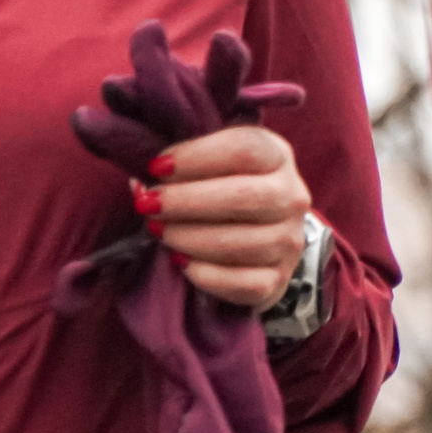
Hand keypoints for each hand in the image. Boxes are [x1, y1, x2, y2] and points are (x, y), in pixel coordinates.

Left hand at [136, 126, 311, 310]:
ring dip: (191, 238)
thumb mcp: (205, 159)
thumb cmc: (218, 185)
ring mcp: (289, 241)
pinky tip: (181, 263)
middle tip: (148, 205)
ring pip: (243, 243)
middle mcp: (292, 196)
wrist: (254, 231)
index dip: (195, 157)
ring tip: (158, 232)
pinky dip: (207, 275)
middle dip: (186, 202)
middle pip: (244, 197)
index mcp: (275, 154)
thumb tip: (139, 177)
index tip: (155, 167)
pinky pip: (244, 283)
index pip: (244, 149)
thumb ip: (176, 157)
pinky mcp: (277, 280)